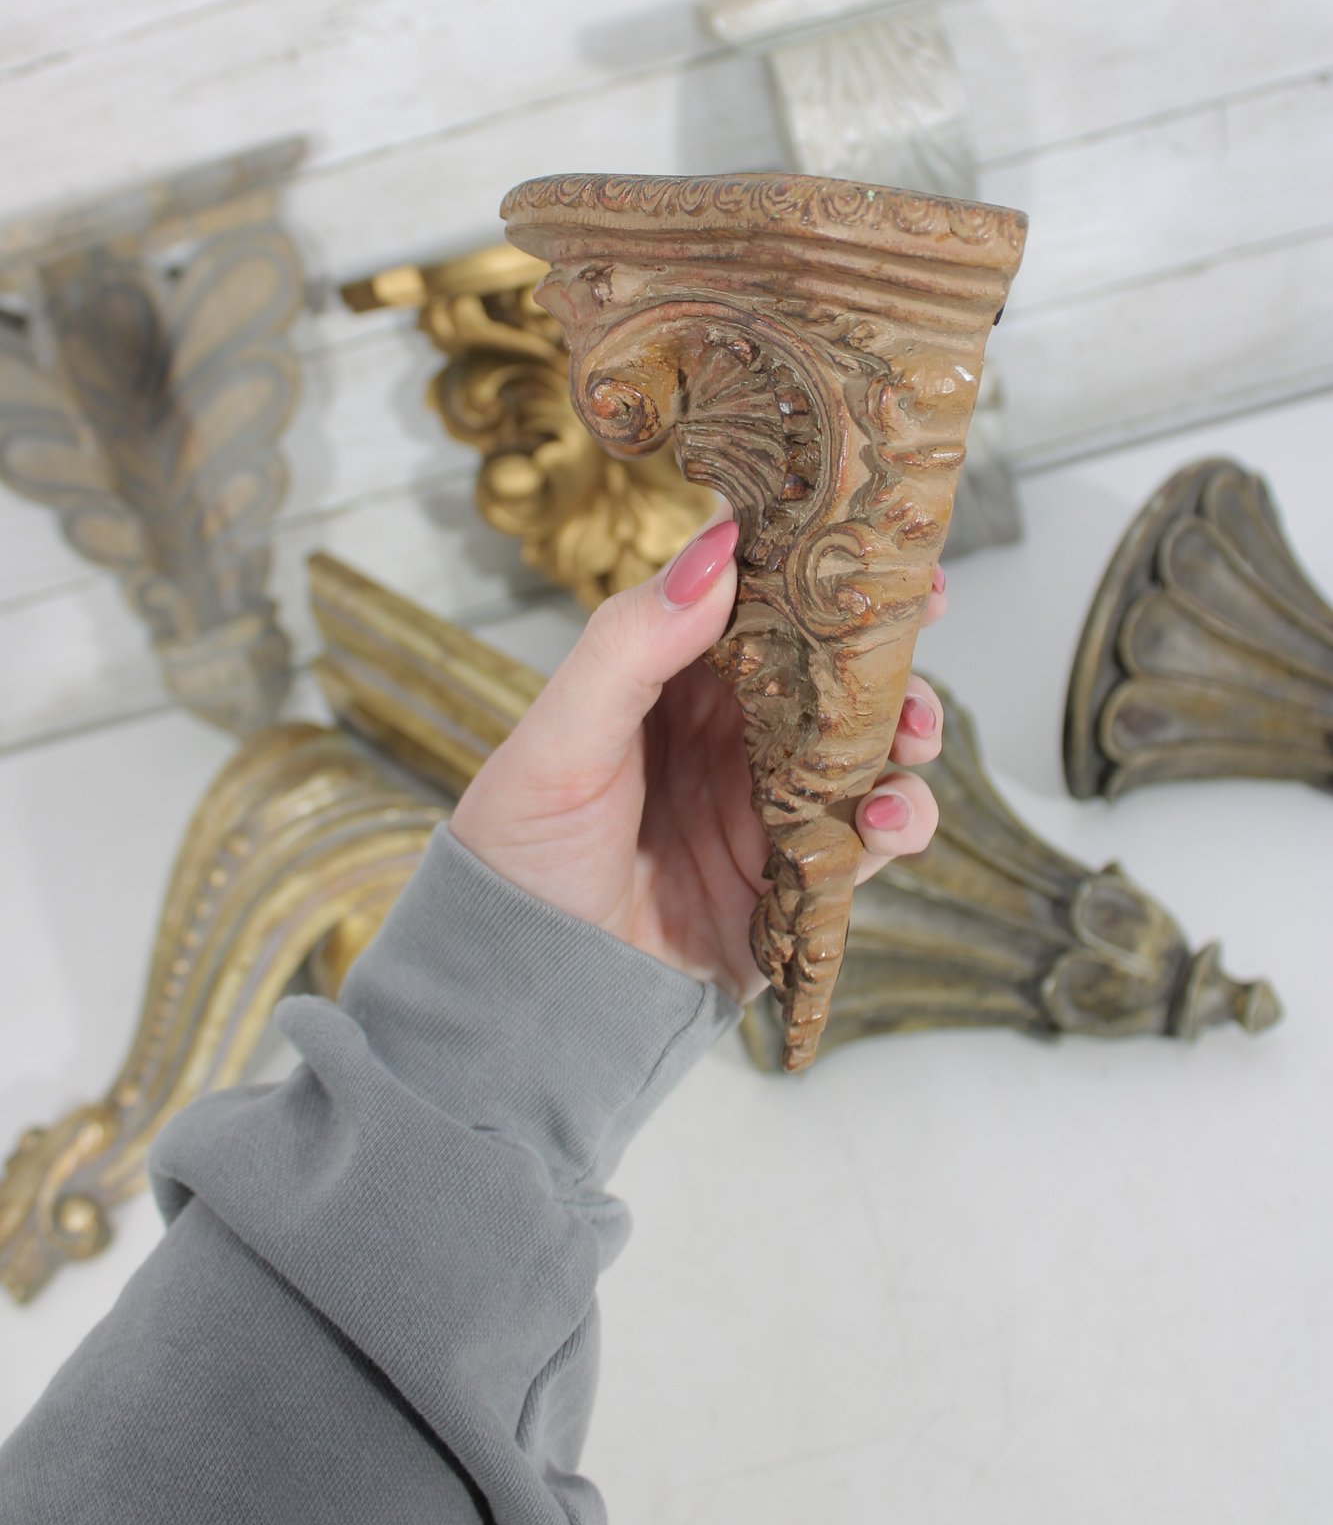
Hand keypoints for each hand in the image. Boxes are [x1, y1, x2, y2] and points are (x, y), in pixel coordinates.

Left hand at [449, 519, 946, 1003]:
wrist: (524, 991)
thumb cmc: (521, 852)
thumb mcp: (561, 739)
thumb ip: (631, 644)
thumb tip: (718, 552)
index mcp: (672, 678)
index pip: (756, 600)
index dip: (812, 564)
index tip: (869, 532)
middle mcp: (732, 732)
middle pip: (830, 667)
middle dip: (885, 640)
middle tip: (928, 611)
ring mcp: (769, 802)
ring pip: (868, 746)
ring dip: (907, 728)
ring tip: (913, 731)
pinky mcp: (796, 876)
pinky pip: (869, 838)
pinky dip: (900, 821)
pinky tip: (887, 818)